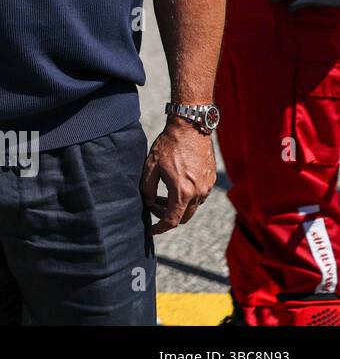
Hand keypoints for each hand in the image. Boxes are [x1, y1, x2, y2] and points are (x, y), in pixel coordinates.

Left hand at [140, 117, 216, 234]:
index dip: (159, 228)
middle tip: (153, 205)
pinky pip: (199, 197)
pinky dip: (187, 198)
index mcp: (182, 192)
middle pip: (183, 217)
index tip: (151, 230)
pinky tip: (175, 185)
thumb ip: (147, 189)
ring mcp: (207, 187)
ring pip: (192, 207)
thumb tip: (148, 203)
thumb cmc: (168, 145)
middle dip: (167, 216)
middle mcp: (198, 193)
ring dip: (177, 206)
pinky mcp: (211, 179)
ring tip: (162, 194)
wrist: (190, 128)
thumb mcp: (150, 166)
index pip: (171, 220)